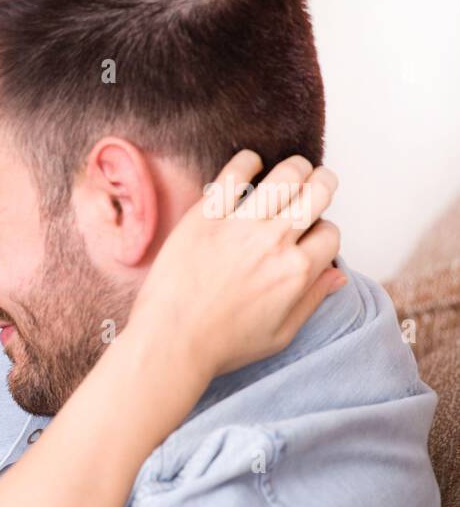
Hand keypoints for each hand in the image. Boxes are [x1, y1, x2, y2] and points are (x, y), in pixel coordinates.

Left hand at [126, 151, 343, 380]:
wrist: (169, 341)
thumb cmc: (220, 344)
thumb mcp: (280, 334)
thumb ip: (311, 300)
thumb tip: (338, 274)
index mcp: (296, 272)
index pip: (331, 233)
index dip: (325, 231)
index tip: (311, 234)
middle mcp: (274, 243)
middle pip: (318, 193)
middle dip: (323, 185)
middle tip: (315, 185)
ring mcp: (239, 227)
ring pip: (285, 176)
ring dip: (295, 168)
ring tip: (291, 171)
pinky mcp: (205, 217)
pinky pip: (233, 175)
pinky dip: (247, 162)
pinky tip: (250, 166)